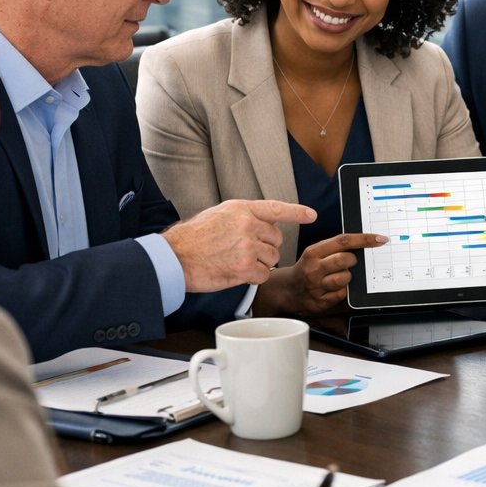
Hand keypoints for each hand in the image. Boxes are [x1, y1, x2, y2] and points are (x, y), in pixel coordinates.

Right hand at [164, 199, 316, 292]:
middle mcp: (248, 225)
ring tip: (236, 260)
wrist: (174, 257)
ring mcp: (247, 246)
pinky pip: (264, 275)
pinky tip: (237, 273)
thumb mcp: (219, 214)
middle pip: (276, 239)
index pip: (276, 209)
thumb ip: (244, 216)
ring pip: (272, 258)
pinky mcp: (244, 268)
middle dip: (266, 247)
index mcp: (242, 209)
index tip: (311, 215)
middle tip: (244, 251)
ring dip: (259, 263)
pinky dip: (254, 277)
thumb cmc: (193, 238)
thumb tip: (266, 222)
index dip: (297, 212)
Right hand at [255, 233, 385, 314]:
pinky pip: (342, 294)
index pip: (343, 241)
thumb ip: (335, 247)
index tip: (379, 239)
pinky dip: (342, 290)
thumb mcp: (316, 253)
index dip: (364, 239)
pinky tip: (333, 288)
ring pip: (344, 278)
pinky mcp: (320, 302)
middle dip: (353, 260)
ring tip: (339, 276)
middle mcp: (313, 269)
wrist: (288, 290)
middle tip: (350, 262)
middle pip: (344, 260)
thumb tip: (364, 242)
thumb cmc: (308, 268)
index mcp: (314, 252)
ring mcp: (316, 286)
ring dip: (347, 277)